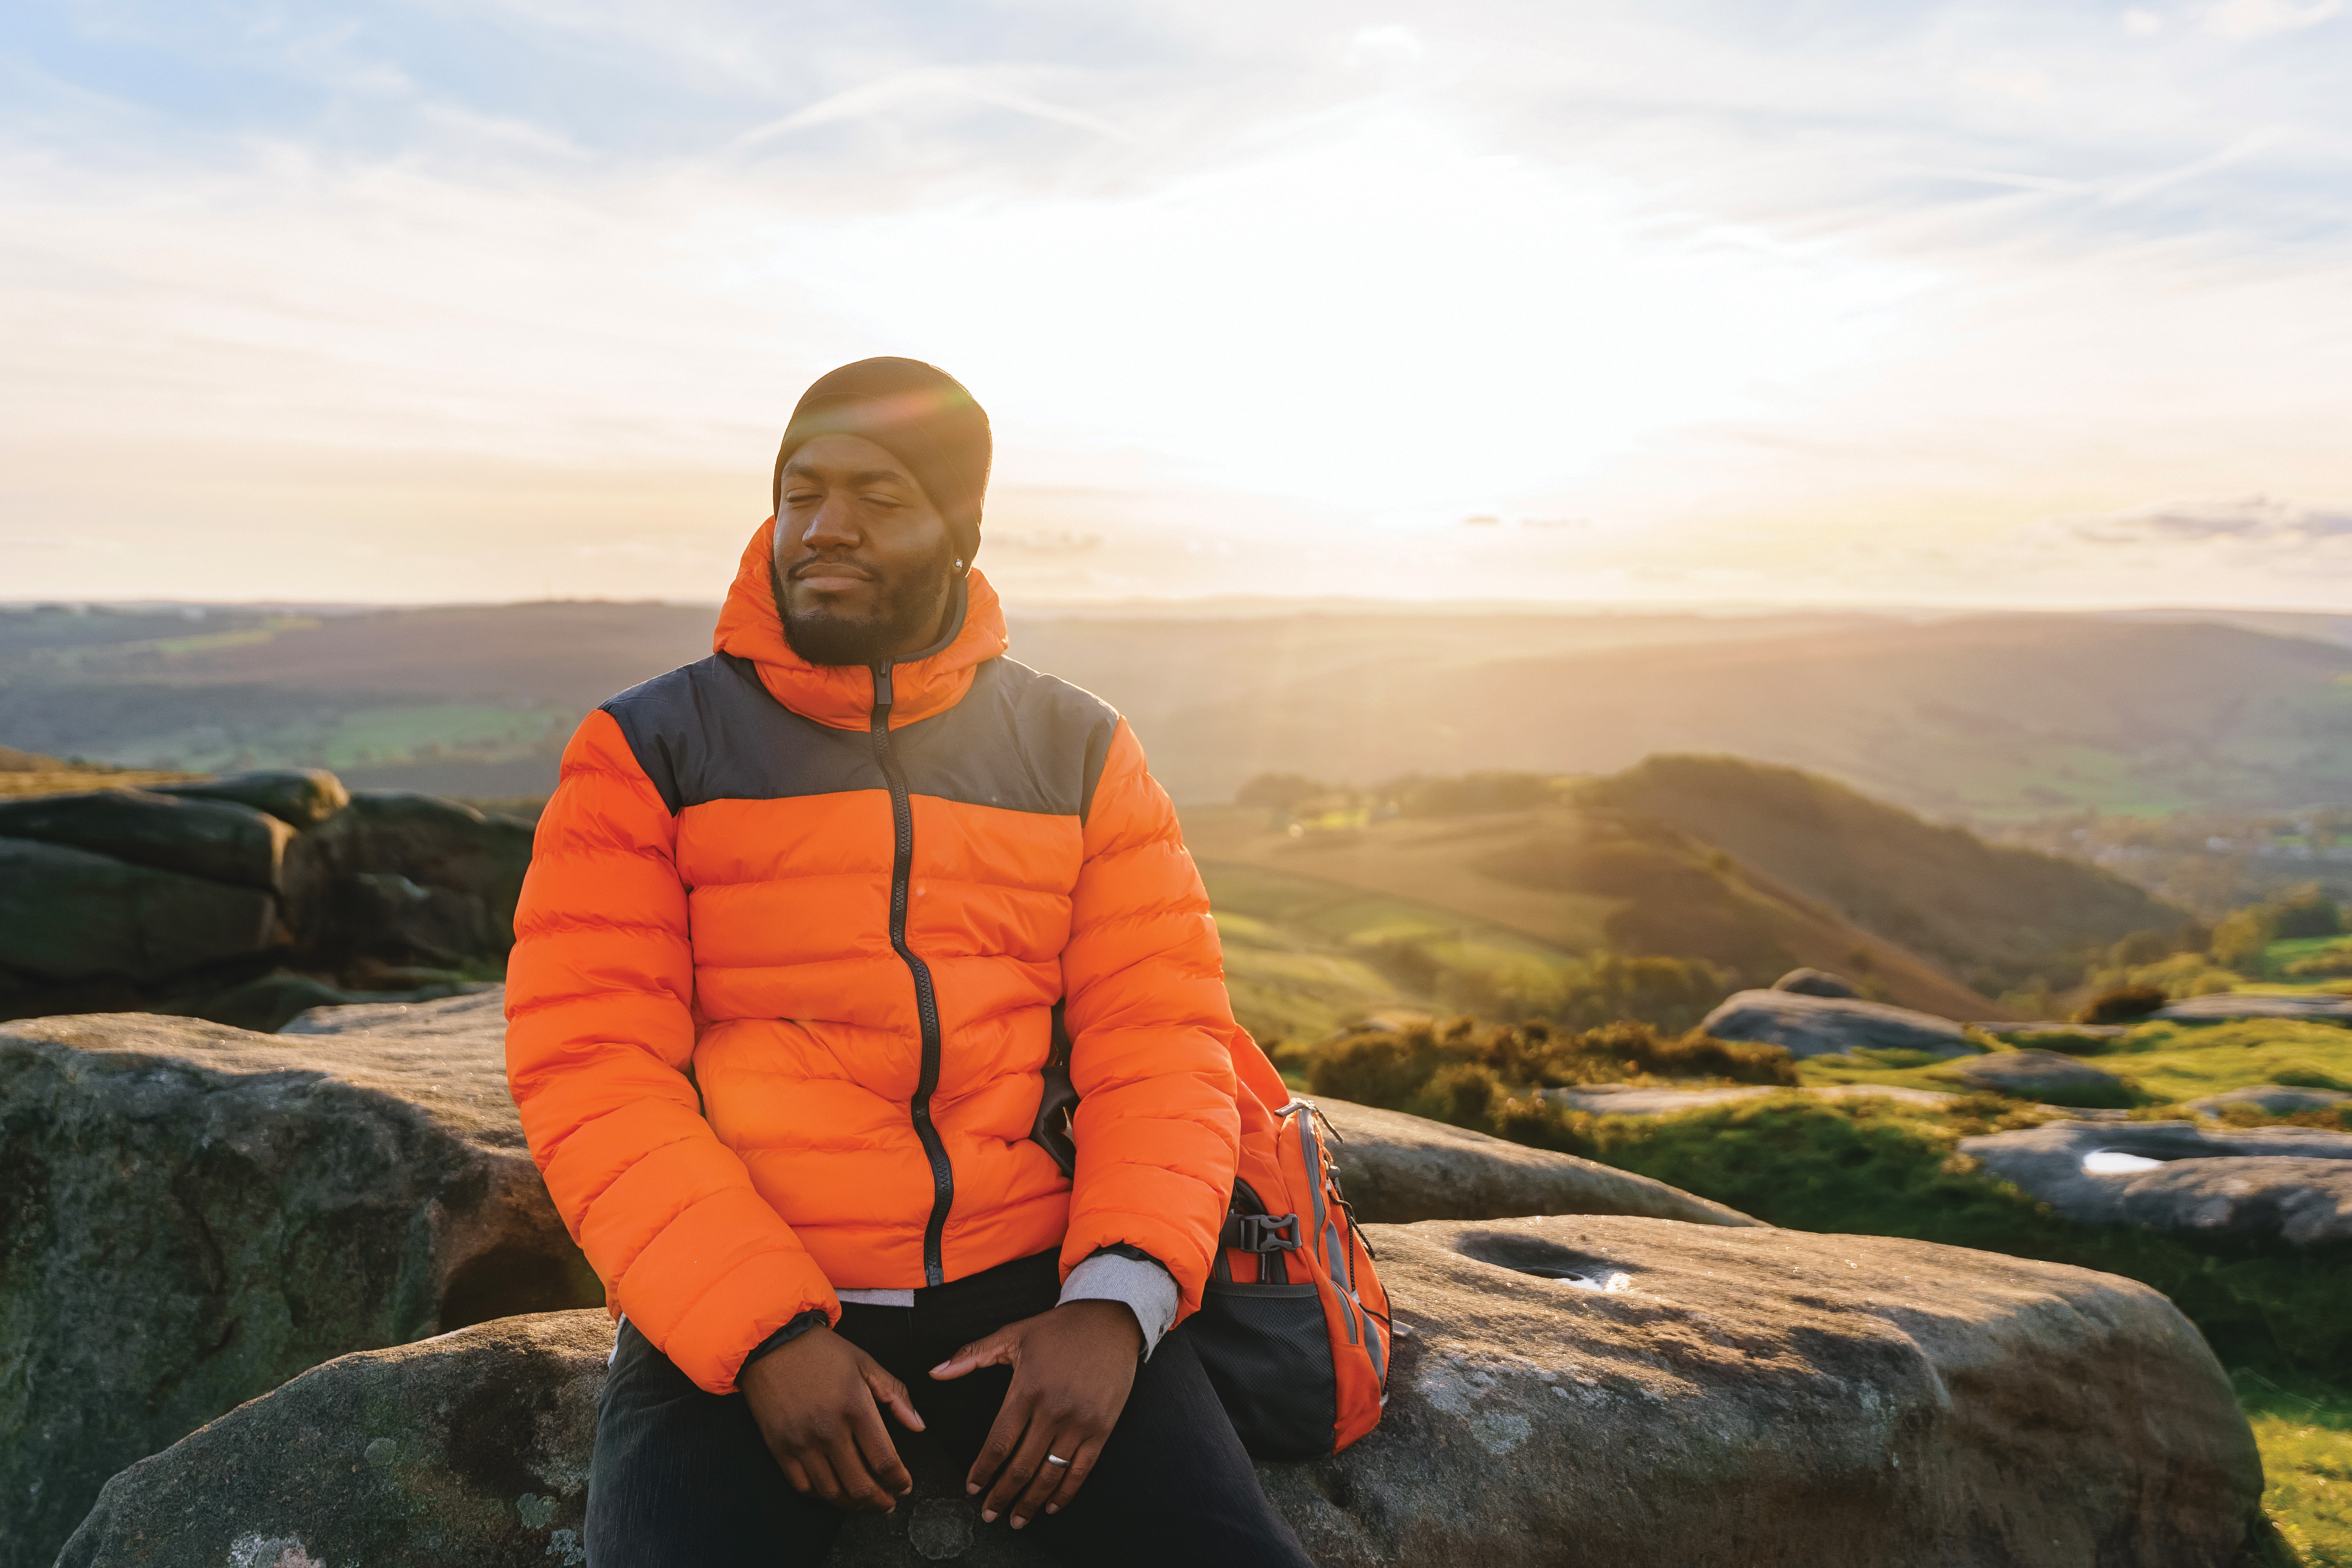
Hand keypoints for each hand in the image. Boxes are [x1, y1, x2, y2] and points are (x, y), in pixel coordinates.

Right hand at [741, 1325, 924, 1512]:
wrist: (771, 1342)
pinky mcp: (780, 1448)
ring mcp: (802, 1442)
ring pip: (833, 1492)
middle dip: (881, 1501)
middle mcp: (829, 1430)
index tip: (904, 1486)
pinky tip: (834, 1491)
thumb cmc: (820, 1351)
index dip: (899, 1481)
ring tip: (864, 1502)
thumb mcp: (865, 1363)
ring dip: (853, 1504)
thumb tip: (919, 1425)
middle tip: (889, 1503)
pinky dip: (821, 1496)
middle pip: (861, 1485)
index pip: (885, 1459)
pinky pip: (803, 1486)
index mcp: (855, 1407)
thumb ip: (895, 1394)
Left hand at [930, 1300, 1141, 1527]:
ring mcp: (1079, 1422)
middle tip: (989, 1514)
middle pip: (1021, 1465)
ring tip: (1017, 1519)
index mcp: (1027, 1389)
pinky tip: (1052, 1505)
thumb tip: (936, 1371)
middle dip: (1002, 1495)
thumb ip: (972, 1355)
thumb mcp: (1013, 1334)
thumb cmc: (1060, 1328)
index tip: (973, 1487)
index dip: (983, 1470)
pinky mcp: (1102, 1428)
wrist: (1110, 1320)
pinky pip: (1082, 1469)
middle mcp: (1053, 1410)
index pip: (999, 1442)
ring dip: (1030, 1502)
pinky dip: (1066, 1492)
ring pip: (1049, 1474)